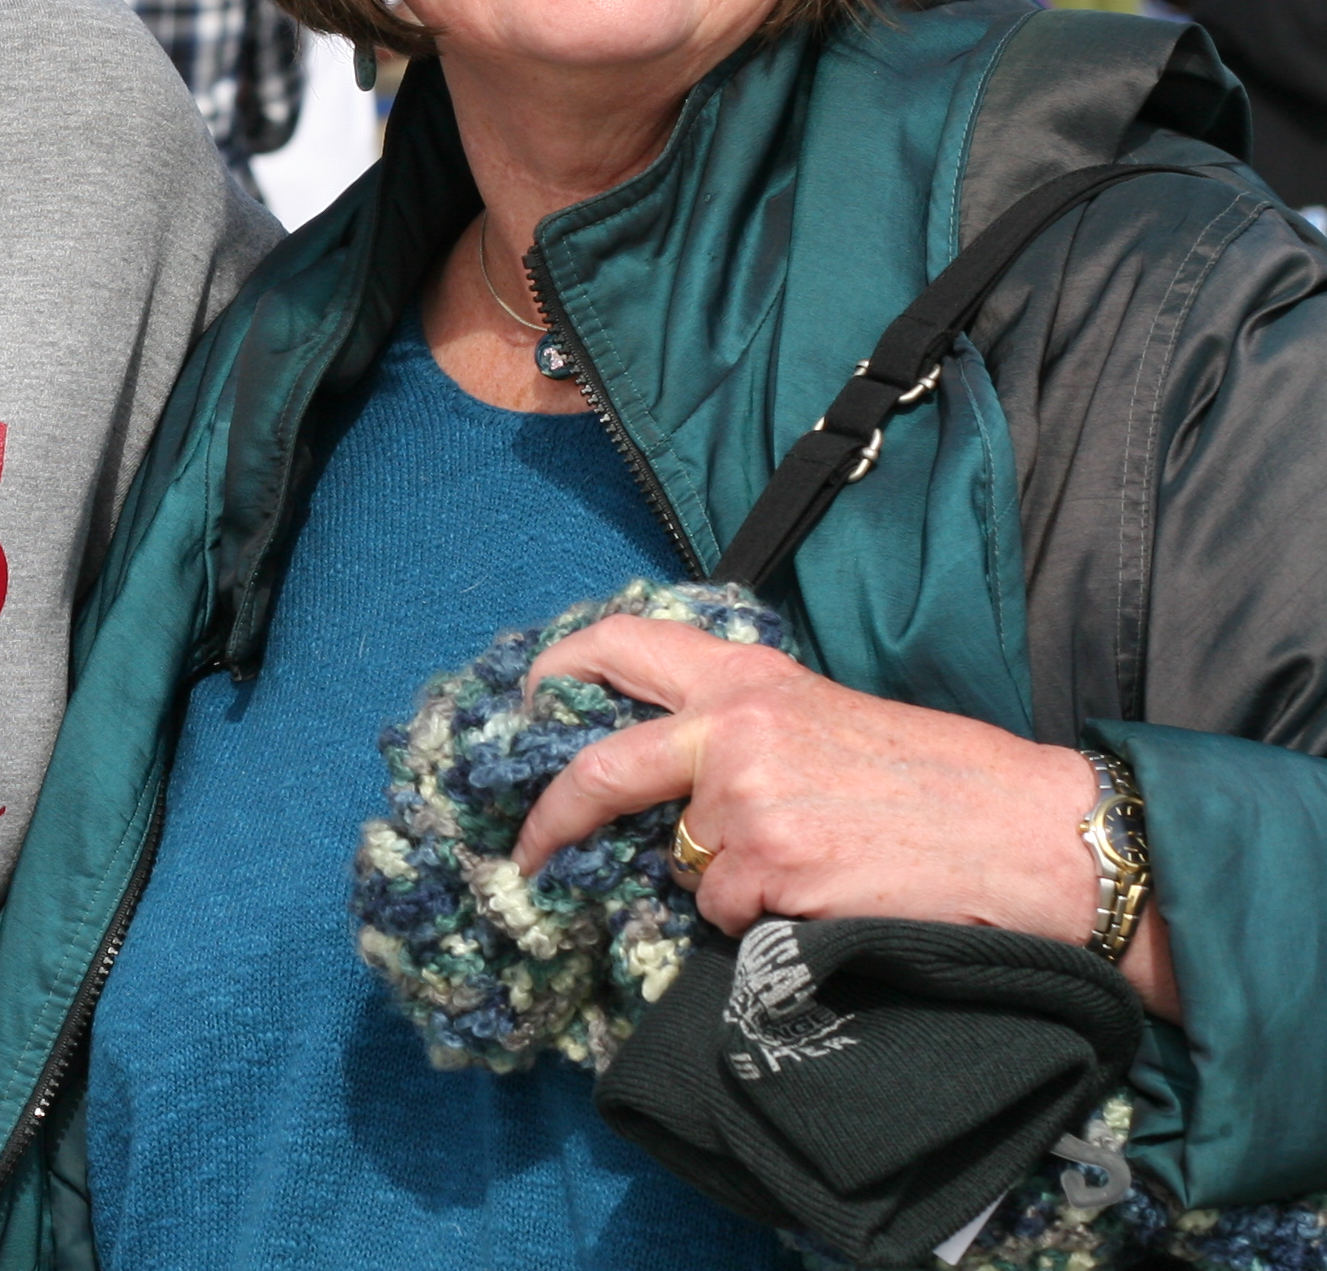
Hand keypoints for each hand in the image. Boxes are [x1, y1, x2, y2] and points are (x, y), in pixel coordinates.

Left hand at [511, 616, 1179, 1019]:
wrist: (1039, 835)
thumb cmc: (948, 781)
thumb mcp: (830, 718)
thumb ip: (742, 729)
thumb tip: (665, 774)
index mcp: (750, 674)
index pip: (617, 646)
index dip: (554, 675)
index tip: (526, 710)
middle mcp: (733, 726)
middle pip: (599, 767)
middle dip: (550, 816)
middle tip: (527, 852)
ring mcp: (748, 798)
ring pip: (679, 858)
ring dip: (721, 879)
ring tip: (812, 864)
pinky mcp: (772, 867)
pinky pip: (723, 910)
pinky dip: (758, 918)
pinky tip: (827, 897)